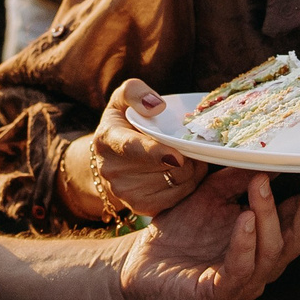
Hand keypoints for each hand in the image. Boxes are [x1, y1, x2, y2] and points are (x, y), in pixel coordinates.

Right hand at [71, 80, 205, 216]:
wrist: (113, 159)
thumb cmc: (125, 122)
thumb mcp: (123, 98)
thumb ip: (135, 92)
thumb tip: (156, 106)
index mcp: (107, 139)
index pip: (131, 147)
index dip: (155, 153)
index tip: (178, 156)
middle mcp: (111, 169)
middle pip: (162, 168)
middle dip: (186, 156)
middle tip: (192, 144)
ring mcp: (124, 192)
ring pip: (176, 183)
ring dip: (192, 169)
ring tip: (188, 156)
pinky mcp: (140, 207)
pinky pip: (177, 197)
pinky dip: (189, 184)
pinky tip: (184, 172)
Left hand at [117, 167, 299, 299]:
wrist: (139, 264)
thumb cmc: (181, 230)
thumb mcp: (210, 195)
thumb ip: (237, 178)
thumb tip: (265, 150)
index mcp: (266, 239)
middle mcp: (263, 263)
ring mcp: (244, 282)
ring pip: (272, 251)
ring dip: (269, 216)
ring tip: (260, 184)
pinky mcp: (218, 294)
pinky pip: (239, 270)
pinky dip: (244, 244)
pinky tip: (244, 219)